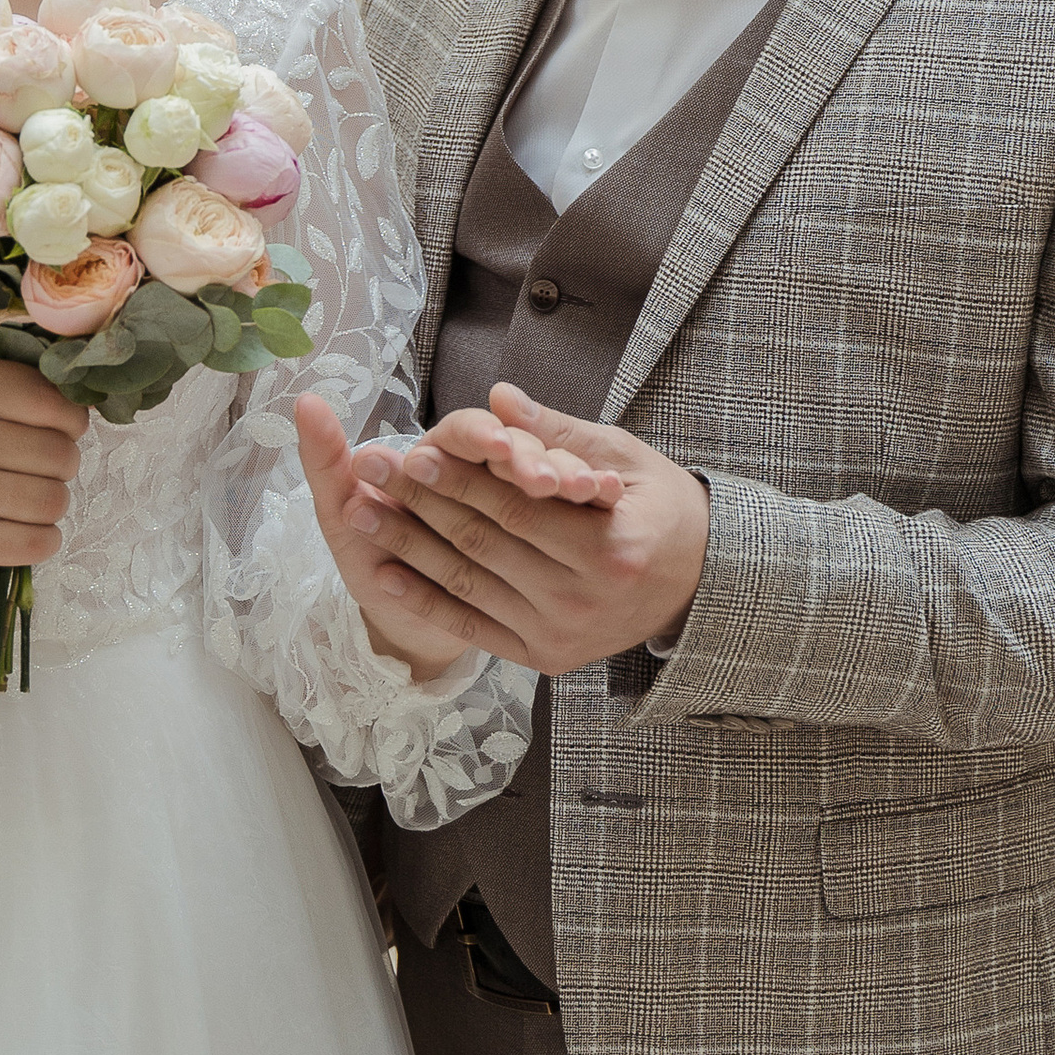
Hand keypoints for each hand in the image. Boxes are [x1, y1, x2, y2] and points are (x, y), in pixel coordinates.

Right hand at [0, 350, 88, 587]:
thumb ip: (15, 387)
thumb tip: (87, 402)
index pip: (49, 400)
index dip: (69, 421)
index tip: (56, 431)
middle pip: (57, 453)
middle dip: (63, 466)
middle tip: (40, 470)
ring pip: (51, 500)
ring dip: (53, 505)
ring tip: (30, 500)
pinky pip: (34, 543)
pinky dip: (44, 541)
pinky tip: (26, 531)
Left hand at [348, 383, 707, 672]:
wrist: (697, 586)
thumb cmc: (661, 510)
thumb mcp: (624, 460)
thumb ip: (559, 433)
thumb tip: (499, 397)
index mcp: (610, 549)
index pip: (516, 508)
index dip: (459, 479)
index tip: (411, 449)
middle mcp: (583, 600)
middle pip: (483, 544)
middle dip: (419, 504)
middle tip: (369, 470)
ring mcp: (561, 635)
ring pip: (468, 585)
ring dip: (406, 548)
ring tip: (357, 513)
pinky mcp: (543, 657)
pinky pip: (473, 626)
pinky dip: (425, 602)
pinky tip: (384, 574)